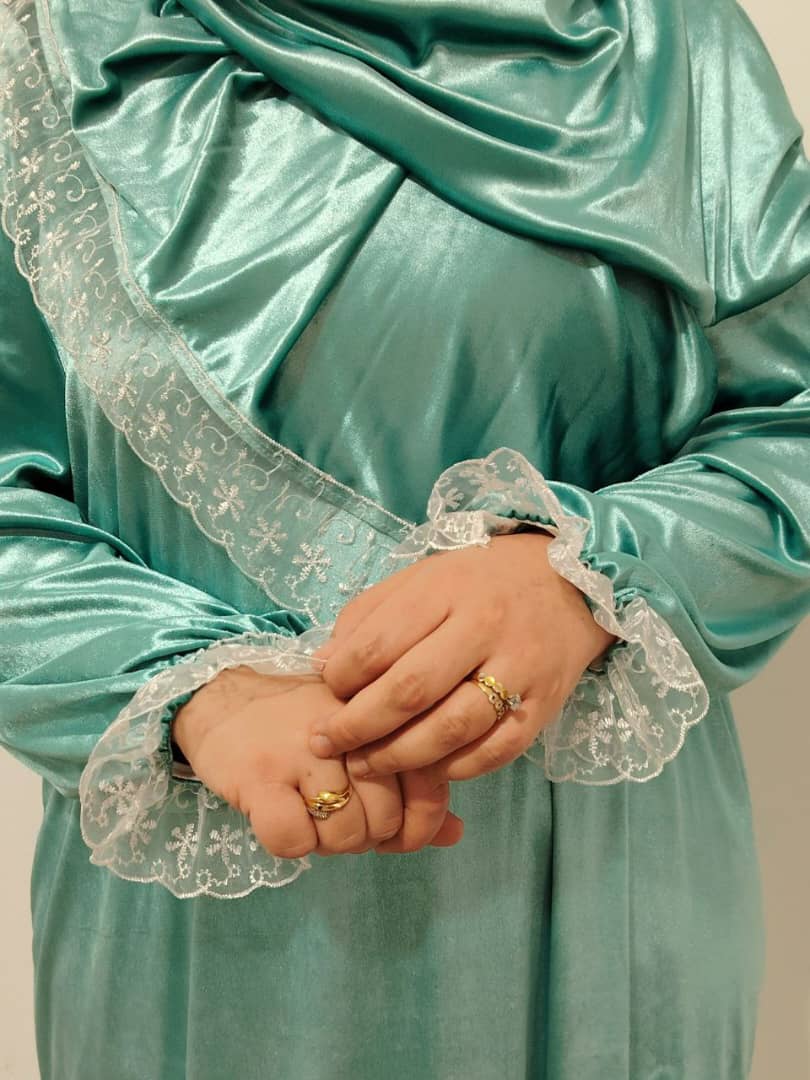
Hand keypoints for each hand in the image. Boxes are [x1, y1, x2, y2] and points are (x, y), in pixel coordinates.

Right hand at [172, 666, 463, 857]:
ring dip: (328, 843)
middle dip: (368, 836)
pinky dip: (291, 843)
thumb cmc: (298, 724)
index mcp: (380, 713)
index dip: (419, 823)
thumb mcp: (360, 739)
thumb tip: (455, 834)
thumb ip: (410, 783)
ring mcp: (302, 751)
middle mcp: (347, 729)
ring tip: (311, 817)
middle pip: (386, 818)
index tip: (397, 832)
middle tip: (340, 819)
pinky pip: (294, 840)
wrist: (222, 694)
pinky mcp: (260, 776)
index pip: (427, 783)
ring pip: (345, 834)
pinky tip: (282, 819)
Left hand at [307, 531, 618, 783]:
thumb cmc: (479, 583)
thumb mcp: (422, 579)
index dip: (341, 678)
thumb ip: (369, 616)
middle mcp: (483, 627)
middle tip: (326, 744)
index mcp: (446, 590)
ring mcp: (519, 669)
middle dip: (358, 727)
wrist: (569, 584)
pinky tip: (426, 768)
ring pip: (451, 728)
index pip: (379, 643)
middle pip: (410, 690)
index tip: (325, 694)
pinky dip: (454, 768)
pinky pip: (494, 751)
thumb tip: (322, 664)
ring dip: (399, 757)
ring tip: (366, 765)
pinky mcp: (544, 705)